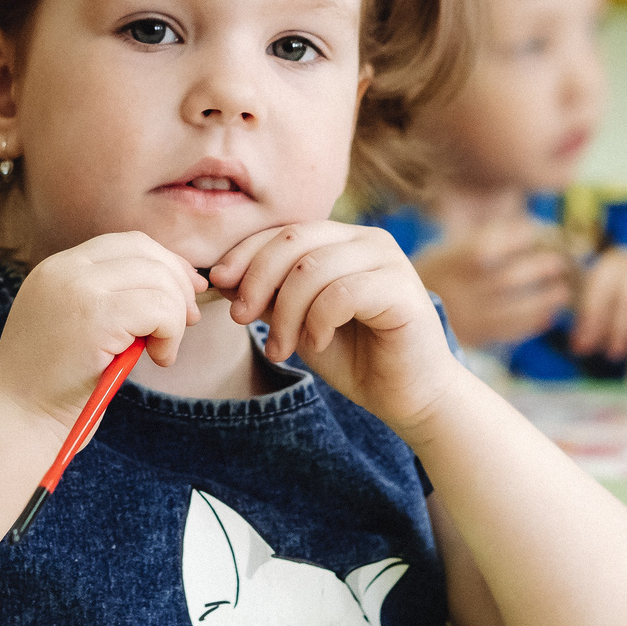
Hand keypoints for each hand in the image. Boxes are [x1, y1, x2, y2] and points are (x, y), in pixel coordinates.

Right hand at [0, 231, 204, 427]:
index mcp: (57, 269)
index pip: (125, 243)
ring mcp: (78, 288)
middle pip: (145, 251)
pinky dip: (171, 333)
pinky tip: (159, 358)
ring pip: (158, 279)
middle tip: (188, 321)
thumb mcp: (73, 327)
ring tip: (163, 351)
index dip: (164, 263)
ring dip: (175, 316)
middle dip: (178, 284)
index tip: (184, 294)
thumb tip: (172, 284)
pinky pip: (160, 309)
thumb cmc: (51, 387)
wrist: (18, 421)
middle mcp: (64, 269)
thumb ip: (107, 300)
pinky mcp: (96, 317)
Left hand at [208, 221, 461, 434]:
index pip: (284, 230)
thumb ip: (270, 295)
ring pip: (312, 268)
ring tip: (281, 348)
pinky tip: (315, 343)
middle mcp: (367, 239)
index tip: (219, 284)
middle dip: (258, 279)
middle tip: (241, 317)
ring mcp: (388, 260)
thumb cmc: (354, 357)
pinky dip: (317, 321)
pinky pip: (341, 293)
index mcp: (342, 239)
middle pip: (294, 240)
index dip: (245, 253)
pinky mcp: (402, 288)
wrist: (408, 395)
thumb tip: (223, 276)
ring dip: (285, 312)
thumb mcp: (297, 320)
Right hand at [412, 218, 574, 349]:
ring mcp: (465, 316)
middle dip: (540, 267)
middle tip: (561, 261)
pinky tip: (548, 314)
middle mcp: (456, 289)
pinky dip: (532, 322)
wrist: (398, 319)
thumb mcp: (447, 249)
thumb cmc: (431, 275)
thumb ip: (485, 237)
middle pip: (508, 277)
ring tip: (563, 289)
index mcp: (448, 260)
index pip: (492, 245)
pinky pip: (508, 332)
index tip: (544, 232)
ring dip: (545, 298)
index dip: (523, 238)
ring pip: (514, 307)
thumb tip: (533, 228)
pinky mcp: (471, 339)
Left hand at [568, 246, 626, 365]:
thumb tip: (576, 346)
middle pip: (610, 285)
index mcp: (617, 262)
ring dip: (623, 329)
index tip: (578, 343)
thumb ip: (603, 329)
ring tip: (617, 355)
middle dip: (601, 321)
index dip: (584, 314)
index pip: (592, 282)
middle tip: (597, 350)